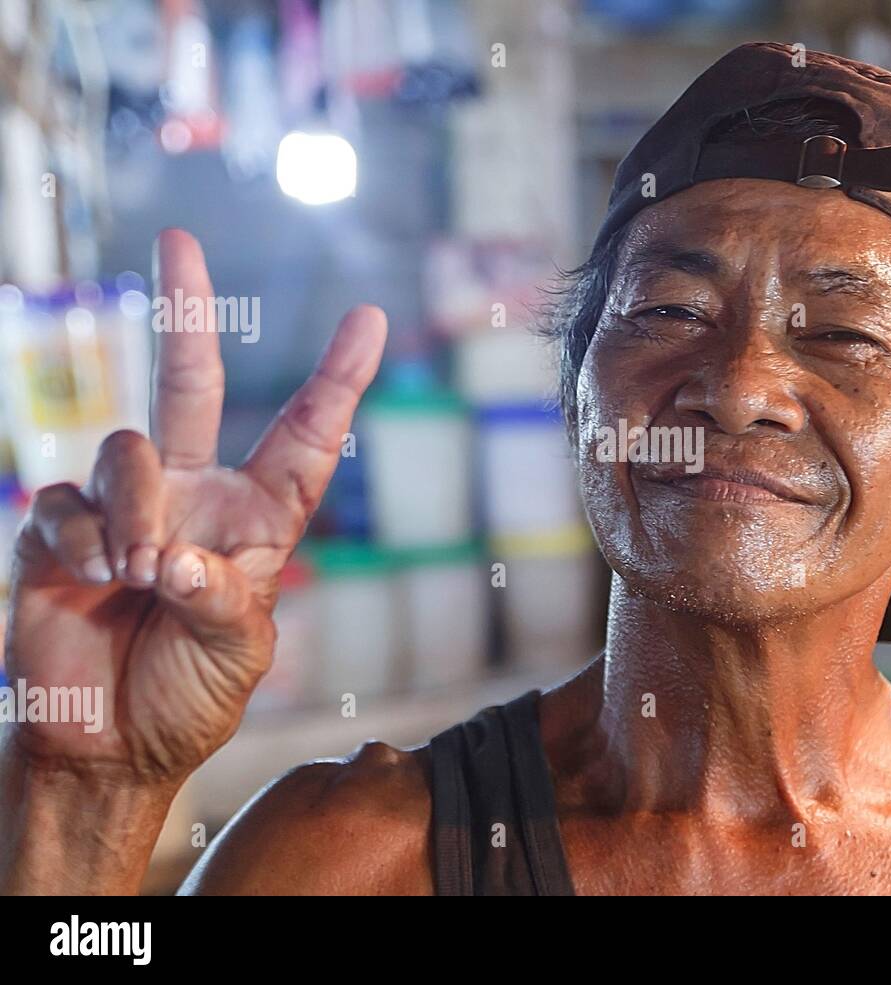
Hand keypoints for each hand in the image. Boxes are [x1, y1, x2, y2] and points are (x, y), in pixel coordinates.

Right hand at [3, 228, 386, 784]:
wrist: (106, 746)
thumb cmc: (188, 698)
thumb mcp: (237, 656)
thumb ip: (222, 602)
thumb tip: (175, 556)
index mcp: (256, 520)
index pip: (302, 439)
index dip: (335, 381)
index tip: (369, 316)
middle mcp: (190, 497)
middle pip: (189, 384)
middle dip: (185, 312)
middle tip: (179, 239)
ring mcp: (121, 508)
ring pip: (125, 447)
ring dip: (137, 506)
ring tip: (141, 572)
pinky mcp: (57, 533)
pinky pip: (64, 502)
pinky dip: (83, 537)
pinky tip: (98, 577)